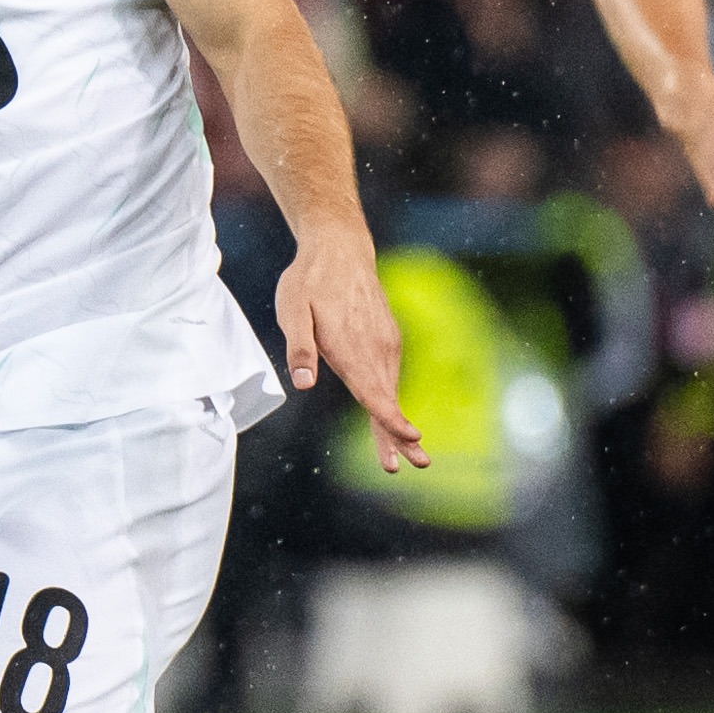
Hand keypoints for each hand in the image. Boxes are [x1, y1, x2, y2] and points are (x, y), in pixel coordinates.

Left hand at [275, 229, 423, 470]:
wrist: (340, 248)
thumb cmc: (308, 280)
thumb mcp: (292, 310)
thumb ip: (299, 347)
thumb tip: (304, 383)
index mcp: (351, 347)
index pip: (373, 390)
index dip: (390, 418)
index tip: (411, 439)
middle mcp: (374, 348)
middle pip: (388, 398)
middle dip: (402, 434)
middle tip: (421, 464)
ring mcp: (385, 343)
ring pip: (391, 389)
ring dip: (397, 422)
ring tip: (408, 452)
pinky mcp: (387, 339)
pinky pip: (389, 375)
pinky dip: (392, 399)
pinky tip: (390, 415)